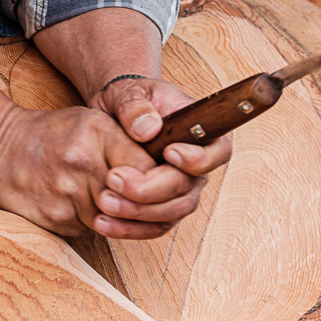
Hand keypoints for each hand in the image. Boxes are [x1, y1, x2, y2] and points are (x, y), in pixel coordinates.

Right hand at [0, 103, 204, 239]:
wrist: (0, 146)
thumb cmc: (52, 133)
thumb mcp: (92, 122)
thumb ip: (128, 144)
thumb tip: (165, 175)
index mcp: (97, 134)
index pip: (148, 171)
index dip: (156, 184)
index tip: (156, 186)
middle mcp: (83, 165)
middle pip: (133, 202)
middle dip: (138, 205)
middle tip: (135, 200)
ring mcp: (67, 195)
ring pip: (113, 221)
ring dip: (115, 217)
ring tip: (101, 198)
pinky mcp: (54, 219)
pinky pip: (88, 232)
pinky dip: (90, 223)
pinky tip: (78, 205)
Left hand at [89, 74, 233, 218]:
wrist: (114, 115)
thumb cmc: (128, 99)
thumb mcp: (128, 92)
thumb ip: (135, 105)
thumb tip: (148, 130)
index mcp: (199, 131)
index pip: (217, 151)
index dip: (198, 159)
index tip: (169, 152)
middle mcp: (196, 165)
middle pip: (187, 189)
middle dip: (150, 190)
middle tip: (114, 178)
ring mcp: (180, 189)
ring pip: (171, 213)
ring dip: (137, 213)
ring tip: (103, 202)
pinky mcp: (160, 206)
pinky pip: (152, 226)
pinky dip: (128, 228)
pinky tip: (103, 222)